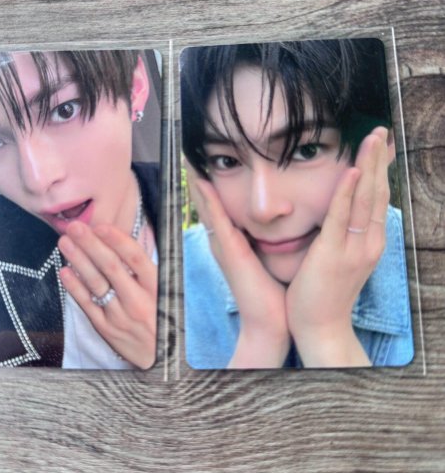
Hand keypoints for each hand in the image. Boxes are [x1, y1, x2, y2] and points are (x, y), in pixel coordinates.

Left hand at [58, 221, 156, 369]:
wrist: (164, 361)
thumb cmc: (164, 319)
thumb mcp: (167, 294)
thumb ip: (148, 273)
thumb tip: (124, 243)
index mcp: (158, 288)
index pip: (136, 258)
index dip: (117, 240)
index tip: (101, 226)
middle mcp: (139, 301)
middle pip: (111, 267)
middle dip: (91, 244)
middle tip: (75, 227)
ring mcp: (120, 316)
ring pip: (96, 283)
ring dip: (79, 260)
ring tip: (65, 242)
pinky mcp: (106, 330)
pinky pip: (87, 305)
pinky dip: (75, 287)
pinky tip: (65, 271)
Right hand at [188, 166, 290, 367]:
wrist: (270, 322)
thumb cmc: (273, 292)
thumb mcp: (268, 257)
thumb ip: (267, 239)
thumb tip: (283, 218)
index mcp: (234, 241)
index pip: (219, 205)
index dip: (210, 182)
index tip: (207, 158)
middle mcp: (223, 240)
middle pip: (207, 201)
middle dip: (199, 176)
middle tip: (188, 149)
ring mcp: (223, 245)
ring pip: (208, 205)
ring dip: (198, 181)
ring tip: (189, 156)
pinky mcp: (229, 252)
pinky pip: (217, 220)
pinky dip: (208, 200)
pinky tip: (202, 181)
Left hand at [286, 127, 390, 366]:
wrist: (321, 326)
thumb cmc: (326, 292)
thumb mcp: (344, 258)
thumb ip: (346, 233)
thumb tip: (345, 211)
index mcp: (371, 243)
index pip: (379, 198)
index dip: (381, 170)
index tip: (383, 145)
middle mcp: (369, 243)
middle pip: (377, 193)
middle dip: (379, 159)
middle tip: (381, 130)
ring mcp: (353, 248)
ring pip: (364, 199)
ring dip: (368, 165)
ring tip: (372, 138)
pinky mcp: (333, 253)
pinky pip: (341, 217)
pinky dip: (346, 192)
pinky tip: (352, 171)